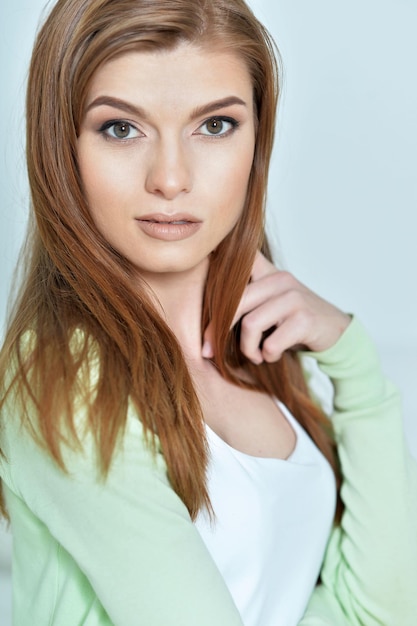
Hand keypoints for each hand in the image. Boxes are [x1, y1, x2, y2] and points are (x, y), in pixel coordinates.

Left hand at [202, 251, 350, 363]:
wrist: (335, 331)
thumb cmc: (293, 319)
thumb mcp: (272, 300)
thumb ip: (246, 297)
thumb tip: (207, 315)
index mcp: (269, 273)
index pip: (242, 259)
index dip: (219, 258)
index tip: (204, 259)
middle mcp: (281, 280)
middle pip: (236, 302)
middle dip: (218, 331)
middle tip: (211, 351)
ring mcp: (294, 298)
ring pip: (251, 324)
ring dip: (248, 348)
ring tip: (255, 355)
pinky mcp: (305, 320)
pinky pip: (271, 343)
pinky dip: (267, 355)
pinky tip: (272, 355)